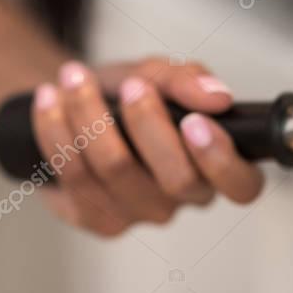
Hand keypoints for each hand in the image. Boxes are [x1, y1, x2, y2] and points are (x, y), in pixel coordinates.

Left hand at [31, 58, 263, 235]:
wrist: (74, 102)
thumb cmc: (129, 92)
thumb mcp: (159, 73)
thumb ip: (188, 80)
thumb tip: (217, 96)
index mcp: (214, 165)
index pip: (242, 185)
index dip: (221, 160)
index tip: (194, 122)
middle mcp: (182, 198)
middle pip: (176, 178)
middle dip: (149, 124)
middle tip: (133, 86)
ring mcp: (138, 213)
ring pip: (116, 170)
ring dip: (89, 114)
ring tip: (74, 77)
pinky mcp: (95, 218)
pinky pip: (75, 174)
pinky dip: (57, 129)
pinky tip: (50, 100)